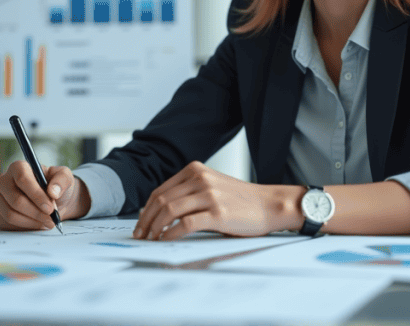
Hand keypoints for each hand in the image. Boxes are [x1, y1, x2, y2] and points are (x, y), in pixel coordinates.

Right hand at [0, 161, 90, 230]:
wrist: (49, 201)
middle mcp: (3, 181)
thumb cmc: (55, 186)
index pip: (23, 180)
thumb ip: (62, 180)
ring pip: (10, 215)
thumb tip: (53, 192)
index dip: (37, 196)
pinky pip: (7, 225)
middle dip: (36, 213)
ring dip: (32, 222)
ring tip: (46, 223)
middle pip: (16, 200)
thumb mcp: (65, 178)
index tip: (50, 208)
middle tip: (51, 220)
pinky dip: (24, 228)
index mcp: (18, 167)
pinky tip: (36, 224)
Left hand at [133, 161, 286, 240]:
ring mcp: (209, 195)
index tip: (140, 223)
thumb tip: (157, 212)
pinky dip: (171, 234)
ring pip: (170, 211)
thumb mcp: (211, 186)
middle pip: (161, 200)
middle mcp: (200, 179)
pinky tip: (166, 240)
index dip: (146, 209)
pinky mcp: (218, 213)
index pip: (160, 190)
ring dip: (155, 228)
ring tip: (151, 240)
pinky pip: (185, 224)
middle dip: (146, 220)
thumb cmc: (240, 200)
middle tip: (140, 235)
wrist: (269, 204)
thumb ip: (188, 193)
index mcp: (195, 170)